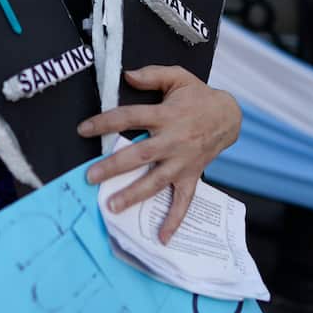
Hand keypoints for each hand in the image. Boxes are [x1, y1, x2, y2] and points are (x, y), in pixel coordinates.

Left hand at [77, 66, 241, 243]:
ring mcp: (182, 162)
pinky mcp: (191, 176)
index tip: (83, 129)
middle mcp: (173, 140)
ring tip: (112, 206)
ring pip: (156, 181)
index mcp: (166, 115)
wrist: (229, 116)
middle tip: (90, 176)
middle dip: (114, 166)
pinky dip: (174, 220)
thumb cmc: (198, 96)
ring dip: (134, 194)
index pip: (130, 117)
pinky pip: (183, 201)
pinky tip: (161, 237)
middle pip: (140, 154)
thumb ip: (152, 75)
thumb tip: (126, 75)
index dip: (105, 123)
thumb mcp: (178, 77)